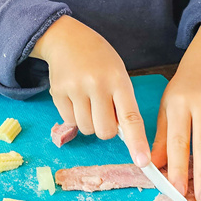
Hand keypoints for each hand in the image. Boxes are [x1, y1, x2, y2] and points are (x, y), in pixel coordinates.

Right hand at [33, 15, 150, 166]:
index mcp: (118, 79)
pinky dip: (74, 116)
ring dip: (89, 123)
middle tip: (104, 111)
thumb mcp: (118, 73)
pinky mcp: (57, 92)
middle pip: (105, 131)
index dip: (137, 142)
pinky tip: (75, 97)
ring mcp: (75, 88)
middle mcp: (96, 84)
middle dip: (106, 128)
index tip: (143, 161)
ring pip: (86, 129)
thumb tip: (123, 136)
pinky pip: (69, 121)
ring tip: (89, 102)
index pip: (130, 117)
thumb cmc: (99, 59)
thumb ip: (122, 102)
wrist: (67, 39)